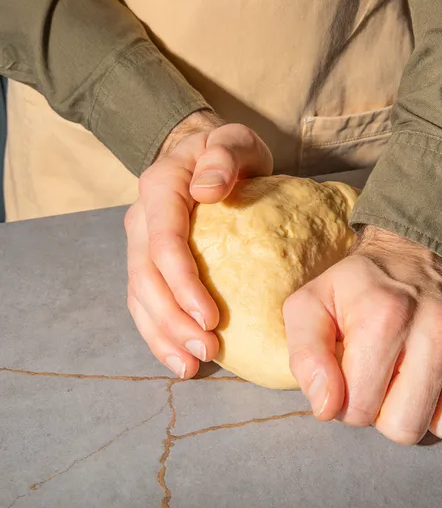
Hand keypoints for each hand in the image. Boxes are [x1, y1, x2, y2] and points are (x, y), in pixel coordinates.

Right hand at [125, 111, 272, 377]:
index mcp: (160, 190)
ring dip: (163, 336)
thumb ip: (223, 156)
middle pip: (147, 280)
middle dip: (173, 321)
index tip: (211, 318)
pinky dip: (159, 333)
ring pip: (140, 299)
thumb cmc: (227, 152)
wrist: (204, 155)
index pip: (164, 244)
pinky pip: (145, 303)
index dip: (183, 285)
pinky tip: (179, 358)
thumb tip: (207, 189)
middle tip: (206, 351)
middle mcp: (141, 221)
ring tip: (191, 366)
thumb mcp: (234, 140)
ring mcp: (141, 245)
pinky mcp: (149, 263)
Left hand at [283, 227, 441, 442]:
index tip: (351, 373)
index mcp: (385, 315)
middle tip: (380, 376)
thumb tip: (329, 408)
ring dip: (423, 408)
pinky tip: (439, 365)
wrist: (413, 249)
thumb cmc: (355, 288)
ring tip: (408, 372)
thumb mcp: (309, 309)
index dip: (348, 401)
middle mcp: (440, 323)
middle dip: (385, 413)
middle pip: (408, 428)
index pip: (361, 411)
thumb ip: (305, 359)